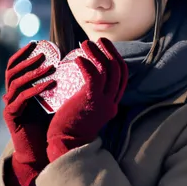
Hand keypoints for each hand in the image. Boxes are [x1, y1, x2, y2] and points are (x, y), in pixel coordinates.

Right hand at [3, 42, 55, 185]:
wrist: (43, 152)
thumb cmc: (51, 126)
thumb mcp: (54, 100)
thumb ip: (57, 84)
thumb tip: (76, 64)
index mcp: (18, 90)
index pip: (15, 66)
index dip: (23, 54)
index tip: (37, 43)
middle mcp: (10, 96)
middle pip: (12, 71)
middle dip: (27, 59)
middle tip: (42, 52)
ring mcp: (9, 106)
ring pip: (16, 82)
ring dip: (33, 72)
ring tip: (50, 66)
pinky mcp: (11, 116)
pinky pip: (22, 98)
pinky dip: (36, 89)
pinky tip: (51, 83)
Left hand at [46, 38, 127, 162]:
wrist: (65, 145)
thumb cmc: (70, 128)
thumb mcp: (86, 109)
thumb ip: (89, 96)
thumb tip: (85, 78)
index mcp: (111, 105)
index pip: (121, 77)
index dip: (115, 59)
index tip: (105, 48)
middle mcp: (111, 103)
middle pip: (118, 70)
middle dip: (110, 51)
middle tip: (100, 40)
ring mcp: (103, 103)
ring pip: (107, 71)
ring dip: (97, 53)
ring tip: (85, 43)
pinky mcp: (91, 101)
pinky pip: (94, 77)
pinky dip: (87, 64)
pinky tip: (78, 58)